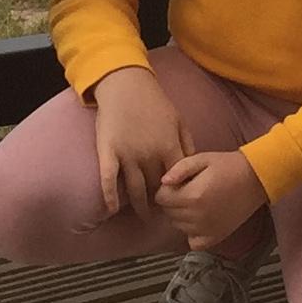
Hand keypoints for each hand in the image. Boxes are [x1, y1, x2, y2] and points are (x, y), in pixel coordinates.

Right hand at [90, 66, 189, 219]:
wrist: (126, 85)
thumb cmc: (154, 101)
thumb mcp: (178, 120)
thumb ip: (186, 143)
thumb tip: (193, 165)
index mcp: (169, 146)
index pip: (177, 179)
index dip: (179, 193)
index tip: (181, 202)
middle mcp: (149, 154)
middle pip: (156, 187)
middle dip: (161, 203)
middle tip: (163, 214)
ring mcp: (127, 155)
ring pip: (135, 189)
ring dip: (140, 207)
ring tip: (145, 217)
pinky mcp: (108, 152)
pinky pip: (108, 180)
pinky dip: (110, 197)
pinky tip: (112, 211)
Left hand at [155, 147, 268, 252]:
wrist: (256, 178)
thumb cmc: (229, 165)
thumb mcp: (203, 158)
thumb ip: (180, 168)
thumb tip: (163, 181)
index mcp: (192, 196)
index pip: (161, 198)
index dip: (167, 188)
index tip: (179, 182)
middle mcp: (197, 217)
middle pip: (168, 213)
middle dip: (173, 201)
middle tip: (189, 189)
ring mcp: (206, 230)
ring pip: (178, 226)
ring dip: (182, 215)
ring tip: (198, 201)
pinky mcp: (215, 237)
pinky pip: (193, 241)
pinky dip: (192, 233)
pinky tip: (201, 219)